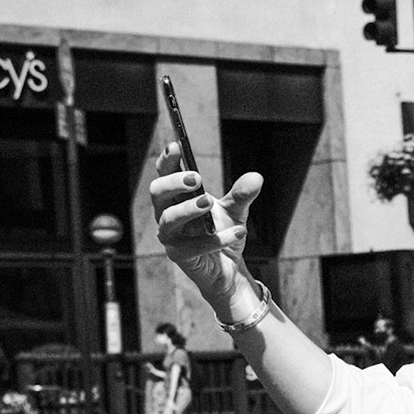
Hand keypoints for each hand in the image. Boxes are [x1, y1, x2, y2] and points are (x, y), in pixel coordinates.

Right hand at [149, 142, 265, 320]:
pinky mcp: (179, 256)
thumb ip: (242, 194)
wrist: (228, 267)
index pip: (164, 173)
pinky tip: (238, 232)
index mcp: (177, 196)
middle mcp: (167, 213)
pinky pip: (192, 247)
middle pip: (158, 192)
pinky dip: (215, 239)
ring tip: (209, 203)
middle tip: (197, 178)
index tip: (177, 146)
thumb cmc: (223, 232)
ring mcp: (170, 236)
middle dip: (175, 183)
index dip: (168, 159)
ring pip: (168, 219)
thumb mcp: (236, 210)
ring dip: (189, 209)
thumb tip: (256, 178)